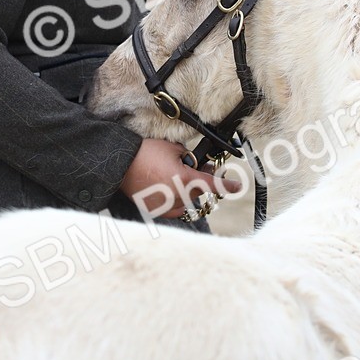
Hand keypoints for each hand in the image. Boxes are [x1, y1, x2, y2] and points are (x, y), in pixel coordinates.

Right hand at [120, 138, 241, 218]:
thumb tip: (199, 165)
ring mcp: (166, 206)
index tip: (237, 186)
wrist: (122, 163)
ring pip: (186, 201)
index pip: (212, 185)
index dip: (227, 186)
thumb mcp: (174, 148)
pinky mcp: (156, 211)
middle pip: (198, 191)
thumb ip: (190, 159)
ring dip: (186, 191)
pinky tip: (169, 189)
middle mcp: (177, 196)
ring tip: (176, 176)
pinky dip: (175, 200)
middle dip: (200, 181)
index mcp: (185, 180)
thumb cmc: (148, 152)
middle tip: (198, 168)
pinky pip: (173, 208)